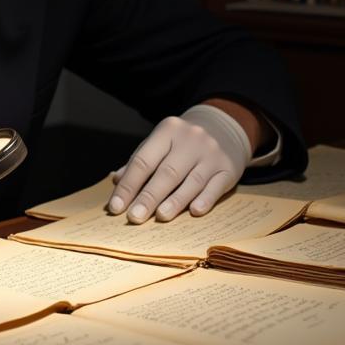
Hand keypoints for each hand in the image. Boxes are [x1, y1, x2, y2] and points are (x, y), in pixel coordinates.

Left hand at [106, 105, 251, 222]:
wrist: (223, 127)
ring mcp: (212, 154)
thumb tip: (116, 181)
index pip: (144, 160)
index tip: (115, 207)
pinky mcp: (229, 168)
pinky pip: (215, 187)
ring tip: (160, 217)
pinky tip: (194, 212)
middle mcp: (191, 139)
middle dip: (148, 197)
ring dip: (175, 202)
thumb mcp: (161, 142)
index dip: (128, 185)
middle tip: (134, 217)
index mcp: (168, 130)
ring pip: (191, 182)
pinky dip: (205, 200)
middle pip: (167, 173)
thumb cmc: (182, 142)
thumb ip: (140, 161)